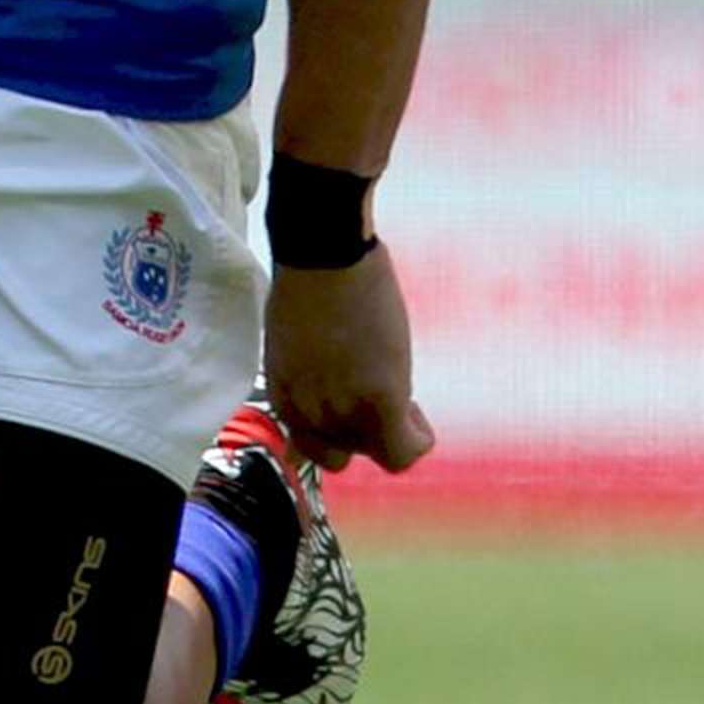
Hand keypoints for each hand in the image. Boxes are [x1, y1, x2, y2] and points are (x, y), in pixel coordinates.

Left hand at [262, 245, 435, 474]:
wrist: (323, 251)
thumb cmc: (309, 280)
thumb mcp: (293, 343)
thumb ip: (305, 378)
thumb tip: (324, 389)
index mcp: (286, 399)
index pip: (313, 448)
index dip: (339, 428)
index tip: (354, 399)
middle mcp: (310, 415)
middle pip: (347, 452)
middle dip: (366, 426)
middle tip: (382, 385)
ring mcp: (344, 412)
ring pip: (380, 452)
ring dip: (395, 425)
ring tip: (397, 381)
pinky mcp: (379, 400)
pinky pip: (404, 451)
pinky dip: (418, 438)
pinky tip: (417, 411)